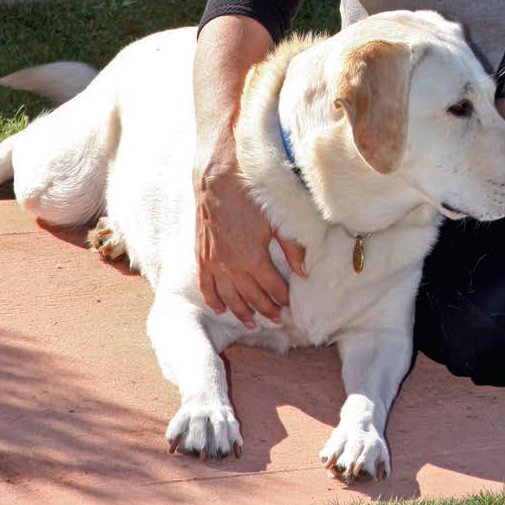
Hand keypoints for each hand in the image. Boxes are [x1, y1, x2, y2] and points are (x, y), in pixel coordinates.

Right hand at [194, 156, 306, 326]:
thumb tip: (303, 271)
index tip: (290, 305)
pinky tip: (220, 309)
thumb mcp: (277, 220)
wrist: (218, 180)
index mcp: (253, 258)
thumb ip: (292, 248)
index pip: (273, 288)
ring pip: (230, 298)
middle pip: (252, 297)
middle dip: (266, 310)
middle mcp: (232, 266)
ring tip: (253, 323)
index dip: (283, 298)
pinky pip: (207, 287)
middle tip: (277, 319)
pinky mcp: (202, 258)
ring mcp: (214, 264)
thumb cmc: (250, 197)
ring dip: (242, 313)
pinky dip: (213, 300)